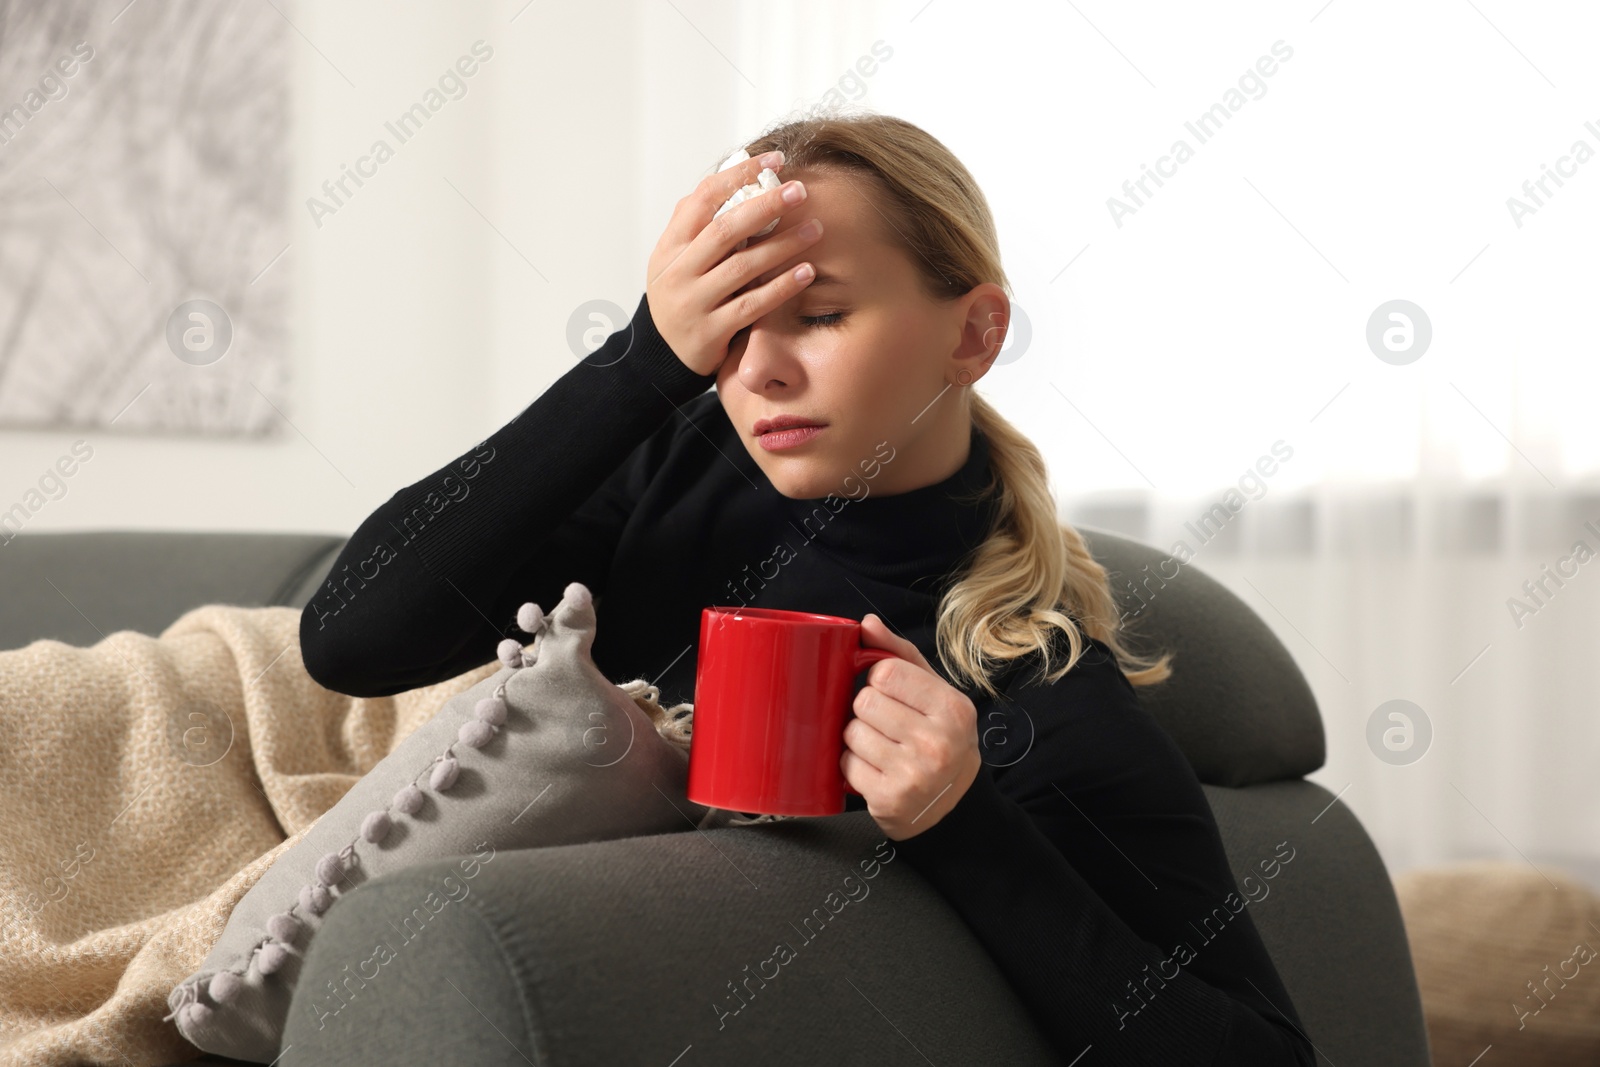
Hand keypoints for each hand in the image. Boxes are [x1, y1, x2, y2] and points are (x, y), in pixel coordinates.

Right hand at [645, 150, 824, 375]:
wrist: (661, 353)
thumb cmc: (681, 293)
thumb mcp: (676, 256)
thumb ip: (699, 220)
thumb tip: (733, 174)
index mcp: (671, 244)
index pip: (703, 198)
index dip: (740, 175)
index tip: (774, 160)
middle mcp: (679, 271)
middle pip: (726, 229)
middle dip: (767, 206)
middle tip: (801, 190)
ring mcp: (694, 302)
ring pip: (743, 267)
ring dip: (783, 245)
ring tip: (815, 229)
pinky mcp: (711, 331)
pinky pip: (753, 305)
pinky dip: (782, 287)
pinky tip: (807, 272)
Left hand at [841, 614, 981, 840]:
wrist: (953, 805)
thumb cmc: (940, 739)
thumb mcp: (935, 693)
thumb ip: (900, 655)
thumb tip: (867, 624)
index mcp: (952, 709)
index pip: (885, 672)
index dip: (878, 680)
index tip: (891, 694)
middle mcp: (937, 743)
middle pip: (864, 702)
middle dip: (867, 710)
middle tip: (886, 724)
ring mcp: (913, 774)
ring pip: (851, 732)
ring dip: (858, 738)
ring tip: (881, 747)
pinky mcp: (889, 798)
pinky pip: (846, 764)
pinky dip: (853, 765)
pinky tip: (875, 769)